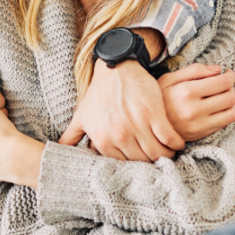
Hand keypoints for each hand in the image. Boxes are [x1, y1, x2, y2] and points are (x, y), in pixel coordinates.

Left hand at [60, 59, 184, 161]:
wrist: (115, 68)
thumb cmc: (98, 93)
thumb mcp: (81, 115)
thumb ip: (71, 136)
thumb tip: (58, 151)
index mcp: (102, 140)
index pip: (124, 165)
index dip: (134, 165)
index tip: (141, 161)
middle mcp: (119, 135)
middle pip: (143, 162)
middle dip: (151, 163)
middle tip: (157, 158)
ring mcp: (138, 125)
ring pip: (158, 154)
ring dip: (166, 156)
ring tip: (168, 152)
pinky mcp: (154, 114)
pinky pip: (170, 138)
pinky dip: (175, 144)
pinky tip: (176, 142)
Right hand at [159, 64, 234, 141]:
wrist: (146, 124)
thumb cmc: (158, 98)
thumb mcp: (169, 78)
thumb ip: (194, 70)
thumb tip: (218, 69)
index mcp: (186, 92)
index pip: (222, 83)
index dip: (230, 76)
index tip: (229, 74)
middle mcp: (194, 110)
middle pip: (229, 97)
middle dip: (231, 88)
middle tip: (225, 84)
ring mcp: (198, 125)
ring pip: (231, 112)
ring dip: (231, 102)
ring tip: (222, 96)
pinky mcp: (200, 135)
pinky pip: (224, 123)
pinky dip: (226, 114)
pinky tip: (217, 108)